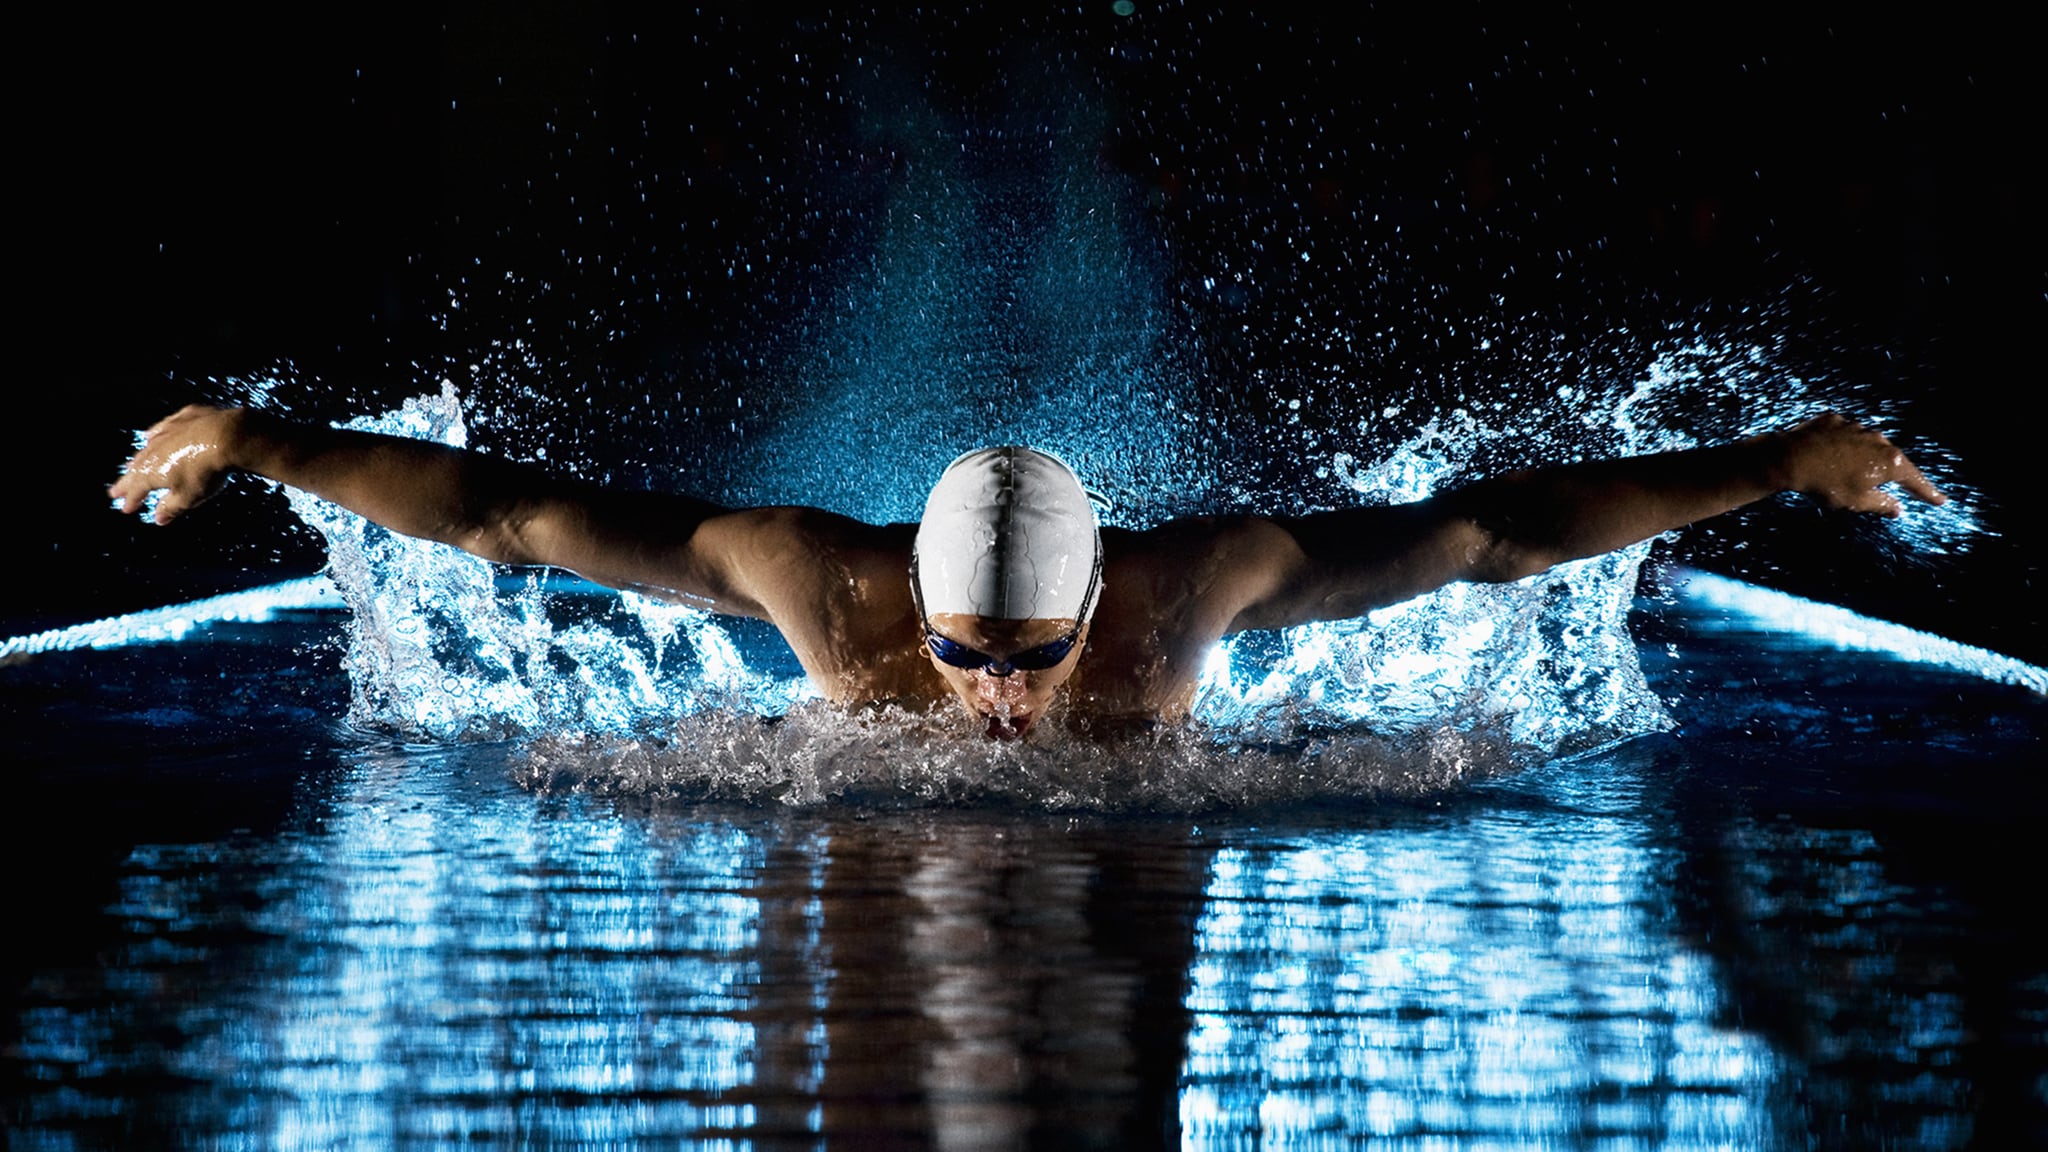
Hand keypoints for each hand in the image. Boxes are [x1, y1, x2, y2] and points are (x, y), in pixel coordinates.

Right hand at [109, 405, 247, 524]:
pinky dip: (155, 434)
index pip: (136, 490)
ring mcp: (167, 432)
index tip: (126, 509)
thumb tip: (159, 518)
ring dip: (139, 459)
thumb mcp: (189, 497)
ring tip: (130, 466)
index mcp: (151, 473)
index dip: (131, 501)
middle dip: (127, 482)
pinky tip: (151, 436)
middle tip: (115, 491)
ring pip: (147, 448)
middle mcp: (153, 451)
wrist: (227, 436)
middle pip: (136, 469)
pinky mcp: (183, 419)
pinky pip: (163, 428)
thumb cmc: (206, 471)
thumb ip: (171, 508)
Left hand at [1770, 413, 1945, 516]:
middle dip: (1892, 474)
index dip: (1927, 492)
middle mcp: (1879, 440)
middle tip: (1898, 485)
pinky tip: (1831, 455)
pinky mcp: (1835, 420)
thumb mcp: (1858, 502)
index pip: (1914, 480)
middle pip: (1892, 460)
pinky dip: (1842, 445)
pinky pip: (1844, 435)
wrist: (1792, 458)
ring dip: (1864, 458)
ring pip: (1867, 445)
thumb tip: (1898, 509)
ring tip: (1850, 472)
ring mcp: (1856, 427)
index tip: (1940, 500)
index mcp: (1890, 461)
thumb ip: (1882, 504)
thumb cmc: (1828, 485)